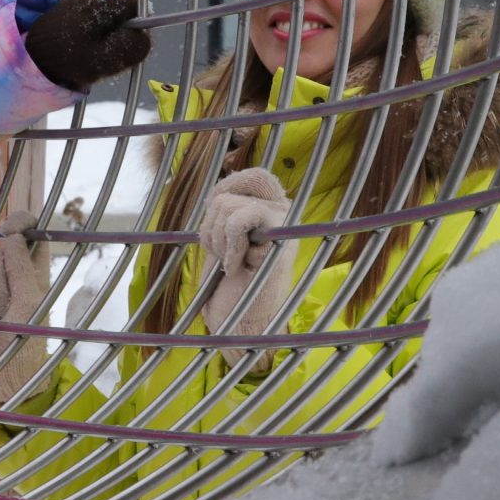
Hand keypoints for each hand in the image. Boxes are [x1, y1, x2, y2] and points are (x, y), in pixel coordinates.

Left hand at [23, 0, 151, 90]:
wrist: (37, 53)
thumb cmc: (71, 57)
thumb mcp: (106, 60)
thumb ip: (132, 48)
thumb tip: (146, 35)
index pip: (138, 8)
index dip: (134, 29)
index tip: (118, 45)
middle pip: (128, 9)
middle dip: (122, 30)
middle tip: (103, 49)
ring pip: (117, 13)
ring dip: (111, 31)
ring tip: (92, 46)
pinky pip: (105, 14)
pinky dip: (101, 28)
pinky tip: (87, 39)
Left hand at [196, 167, 290, 331]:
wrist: (241, 325)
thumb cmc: (230, 286)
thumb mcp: (224, 239)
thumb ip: (229, 209)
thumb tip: (226, 176)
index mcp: (273, 210)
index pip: (253, 174)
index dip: (227, 186)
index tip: (217, 221)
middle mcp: (285, 213)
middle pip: (233, 187)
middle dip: (213, 220)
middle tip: (224, 251)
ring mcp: (287, 225)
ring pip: (227, 205)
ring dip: (218, 240)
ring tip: (233, 264)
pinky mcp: (282, 240)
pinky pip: (238, 220)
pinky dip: (228, 246)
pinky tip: (237, 268)